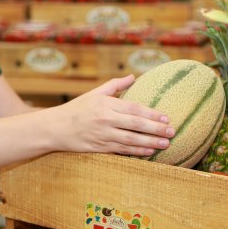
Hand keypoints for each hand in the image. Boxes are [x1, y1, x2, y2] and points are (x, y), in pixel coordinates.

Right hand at [47, 75, 174, 155]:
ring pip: (131, 140)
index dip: (152, 114)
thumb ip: (115, 85)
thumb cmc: (77, 109)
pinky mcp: (100, 148)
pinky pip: (122, 151)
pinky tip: (149, 152)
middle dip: (156, 129)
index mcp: (106, 104)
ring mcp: (103, 135)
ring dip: (150, 142)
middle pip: (136, 125)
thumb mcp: (95, 93)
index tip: (166, 117)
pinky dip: (137, 152)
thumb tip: (134, 76)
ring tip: (166, 144)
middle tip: (172, 132)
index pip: (134, 109)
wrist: (55, 128)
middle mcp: (106, 120)